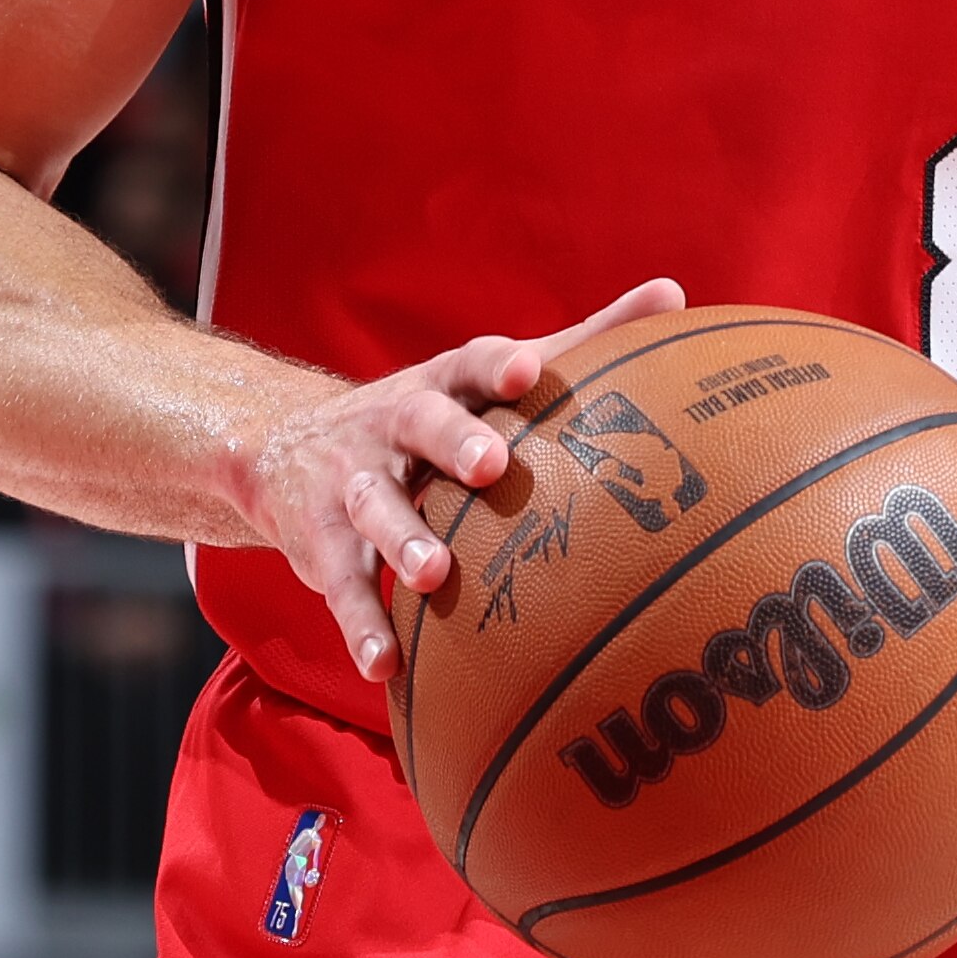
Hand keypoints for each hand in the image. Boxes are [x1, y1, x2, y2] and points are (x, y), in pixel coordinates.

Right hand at [228, 279, 683, 681]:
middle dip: (452, 440)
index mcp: (444, 384)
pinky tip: (385, 663)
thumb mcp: (488, 377)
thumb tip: (672, 294)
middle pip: (419, 423)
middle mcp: (393, 425)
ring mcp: (353, 485)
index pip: (472, 364)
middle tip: (490, 465)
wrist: (285, 449)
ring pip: (374, 507)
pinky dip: (361, 624)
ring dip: (402, 538)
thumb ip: (579, 340)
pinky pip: (343, 587)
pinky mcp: (325, 546)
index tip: (529, 371)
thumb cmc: (428, 414)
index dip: (498, 367)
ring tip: (434, 574)